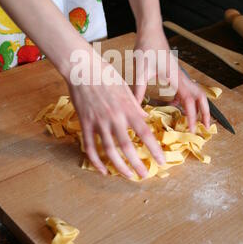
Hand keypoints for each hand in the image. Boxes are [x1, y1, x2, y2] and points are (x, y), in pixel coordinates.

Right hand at [68, 49, 164, 178]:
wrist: (81, 68)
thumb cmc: (105, 74)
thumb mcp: (125, 88)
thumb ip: (135, 106)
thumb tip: (146, 119)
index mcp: (127, 108)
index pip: (144, 133)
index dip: (154, 149)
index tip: (161, 161)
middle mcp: (114, 118)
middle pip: (127, 147)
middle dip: (137, 164)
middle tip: (144, 175)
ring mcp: (98, 122)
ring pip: (109, 151)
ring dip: (119, 166)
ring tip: (128, 176)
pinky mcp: (85, 123)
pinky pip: (90, 146)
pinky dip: (96, 161)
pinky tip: (103, 169)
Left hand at [133, 24, 209, 132]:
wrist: (150, 31)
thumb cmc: (146, 48)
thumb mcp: (140, 71)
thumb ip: (138, 90)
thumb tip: (136, 109)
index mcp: (176, 78)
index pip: (189, 101)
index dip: (193, 116)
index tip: (192, 130)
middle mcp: (181, 77)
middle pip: (201, 96)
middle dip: (205, 113)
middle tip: (205, 128)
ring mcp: (179, 75)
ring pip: (195, 92)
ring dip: (198, 107)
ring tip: (195, 121)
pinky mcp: (175, 73)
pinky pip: (185, 89)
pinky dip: (185, 99)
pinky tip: (175, 106)